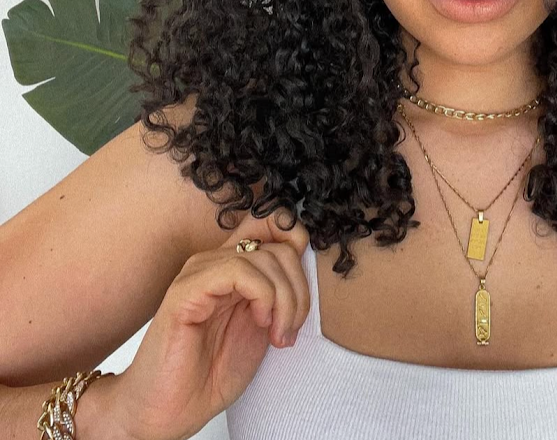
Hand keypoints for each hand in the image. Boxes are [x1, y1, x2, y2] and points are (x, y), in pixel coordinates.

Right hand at [111, 207, 310, 439]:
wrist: (169, 413)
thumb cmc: (211, 373)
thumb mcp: (262, 326)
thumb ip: (280, 292)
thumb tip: (307, 261)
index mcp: (234, 266)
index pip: (273, 224)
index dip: (298, 243)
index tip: (304, 292)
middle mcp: (216, 262)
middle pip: (279, 246)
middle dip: (299, 290)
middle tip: (290, 330)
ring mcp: (199, 273)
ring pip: (264, 257)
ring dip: (285, 299)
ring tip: (278, 335)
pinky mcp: (185, 291)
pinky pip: (237, 270)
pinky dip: (263, 296)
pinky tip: (260, 323)